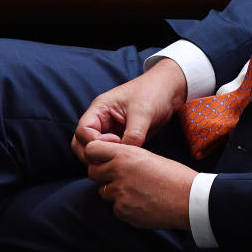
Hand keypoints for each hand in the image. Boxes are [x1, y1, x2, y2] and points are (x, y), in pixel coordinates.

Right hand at [71, 58, 187, 163]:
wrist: (170, 90)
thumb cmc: (153, 92)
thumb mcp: (143, 112)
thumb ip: (133, 134)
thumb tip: (124, 155)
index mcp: (99, 109)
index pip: (83, 131)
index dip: (95, 142)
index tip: (115, 142)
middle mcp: (101, 121)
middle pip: (82, 144)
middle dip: (93, 155)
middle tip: (113, 160)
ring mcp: (110, 131)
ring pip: (95, 151)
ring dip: (104, 158)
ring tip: (123, 160)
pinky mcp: (121, 139)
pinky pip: (111, 153)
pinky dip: (115, 159)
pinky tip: (128, 160)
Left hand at [86, 140, 196, 229]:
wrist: (190, 199)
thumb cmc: (175, 175)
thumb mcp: (149, 157)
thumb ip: (127, 158)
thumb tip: (111, 164)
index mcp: (125, 155)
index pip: (92, 150)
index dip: (96, 155)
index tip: (102, 158)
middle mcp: (118, 173)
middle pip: (93, 173)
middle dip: (103, 175)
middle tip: (119, 177)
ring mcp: (119, 194)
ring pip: (104, 192)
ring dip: (115, 192)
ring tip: (137, 191)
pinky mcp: (123, 212)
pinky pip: (116, 209)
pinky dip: (126, 207)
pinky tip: (143, 203)